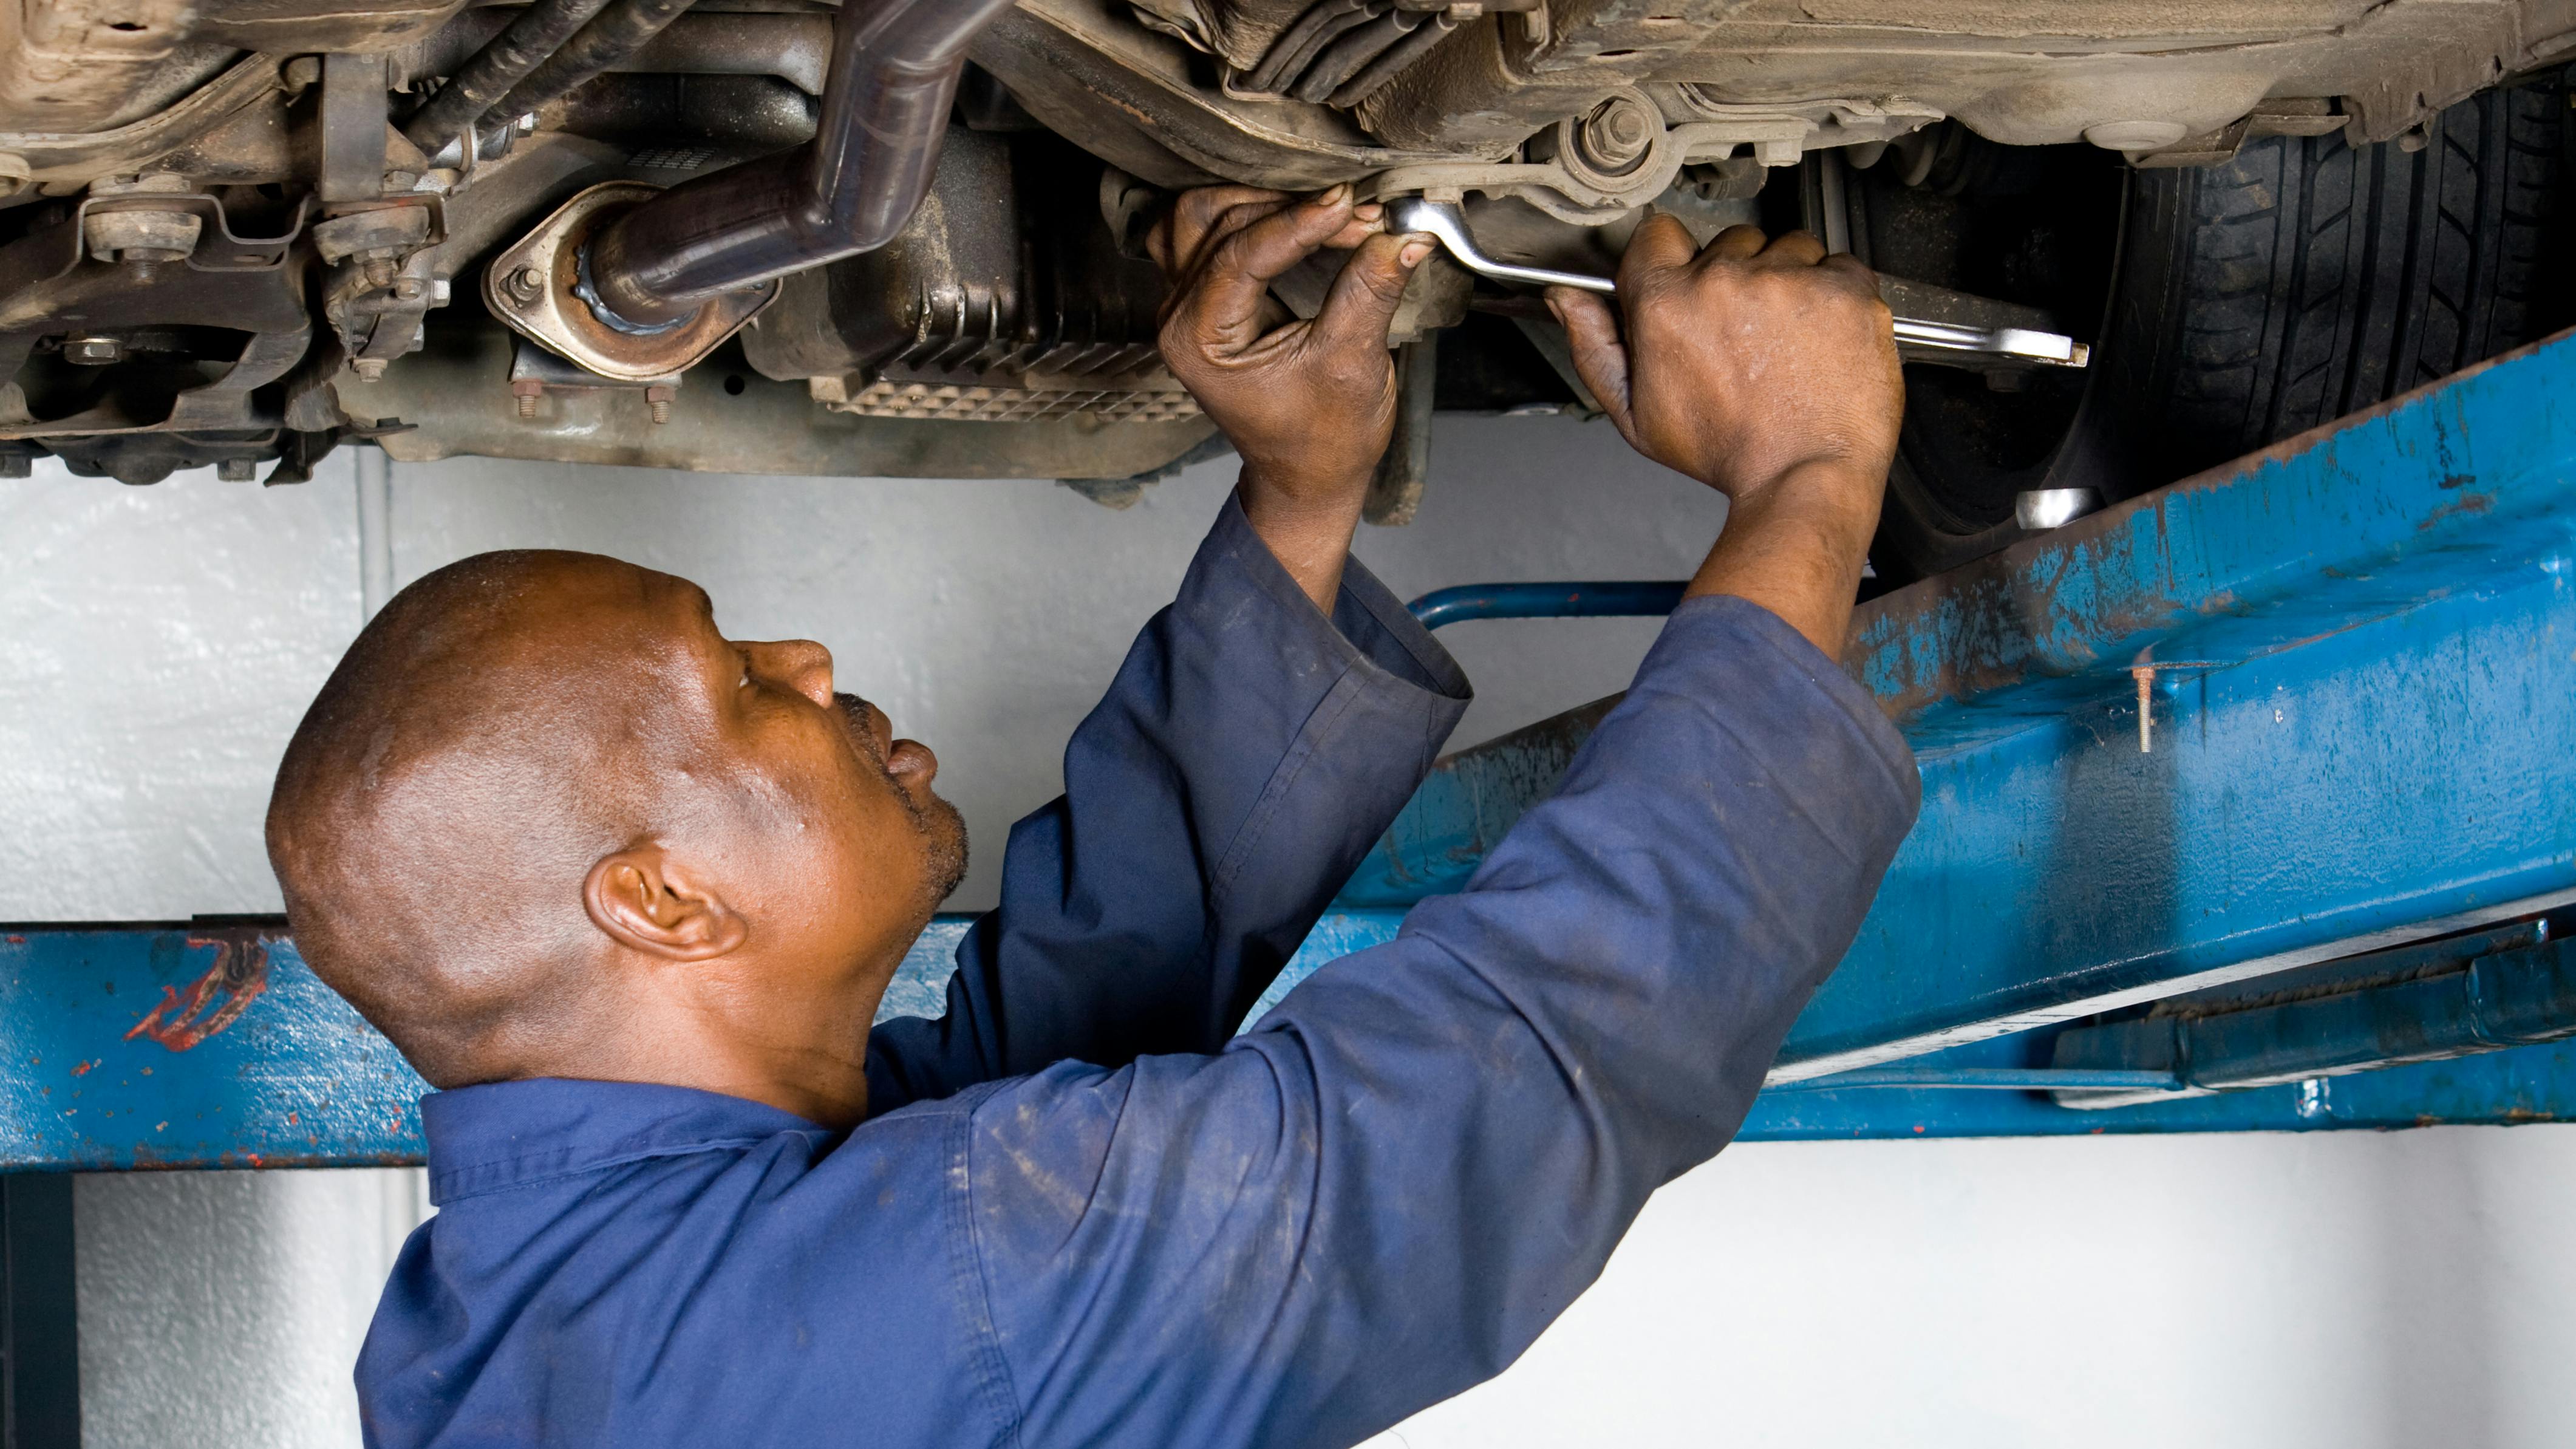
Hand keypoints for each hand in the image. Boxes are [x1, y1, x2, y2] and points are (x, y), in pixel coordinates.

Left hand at [1150, 184, 1432, 607]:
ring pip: (1203, 216)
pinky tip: (1297, 214)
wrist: (1309, 475)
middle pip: (1216, 222)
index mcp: (1198, 342)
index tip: (1353, 206)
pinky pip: (1208, 232)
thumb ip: (1370, 292)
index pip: (1240, 255)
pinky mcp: (1205, 295)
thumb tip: (1404, 234)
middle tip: (1357, 214)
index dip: (1300, 223)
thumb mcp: (1352, 365)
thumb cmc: (1324, 438)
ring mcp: (1186, 303)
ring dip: (1265, 202)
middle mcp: (1179, 317)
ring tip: (1333, 212)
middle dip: (1290, 211)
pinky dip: (1250, 214)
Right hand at [1547, 217, 1901, 506]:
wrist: (1805, 474)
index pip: (1659, 234)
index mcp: (1669, 302)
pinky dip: (1835, 293)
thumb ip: (1595, 347)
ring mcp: (1791, 279)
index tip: (1690, 284)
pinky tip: (1823, 335)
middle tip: (1747, 332)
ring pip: (1788, 247)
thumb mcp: (1636, 414)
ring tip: (1787, 336)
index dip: (1674, 260)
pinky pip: (1840, 263)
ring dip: (1789, 280)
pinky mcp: (1844, 288)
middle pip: (1731, 242)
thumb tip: (1567, 299)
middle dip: (1738, 277)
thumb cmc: (1726, 452)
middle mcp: (1728, 279)